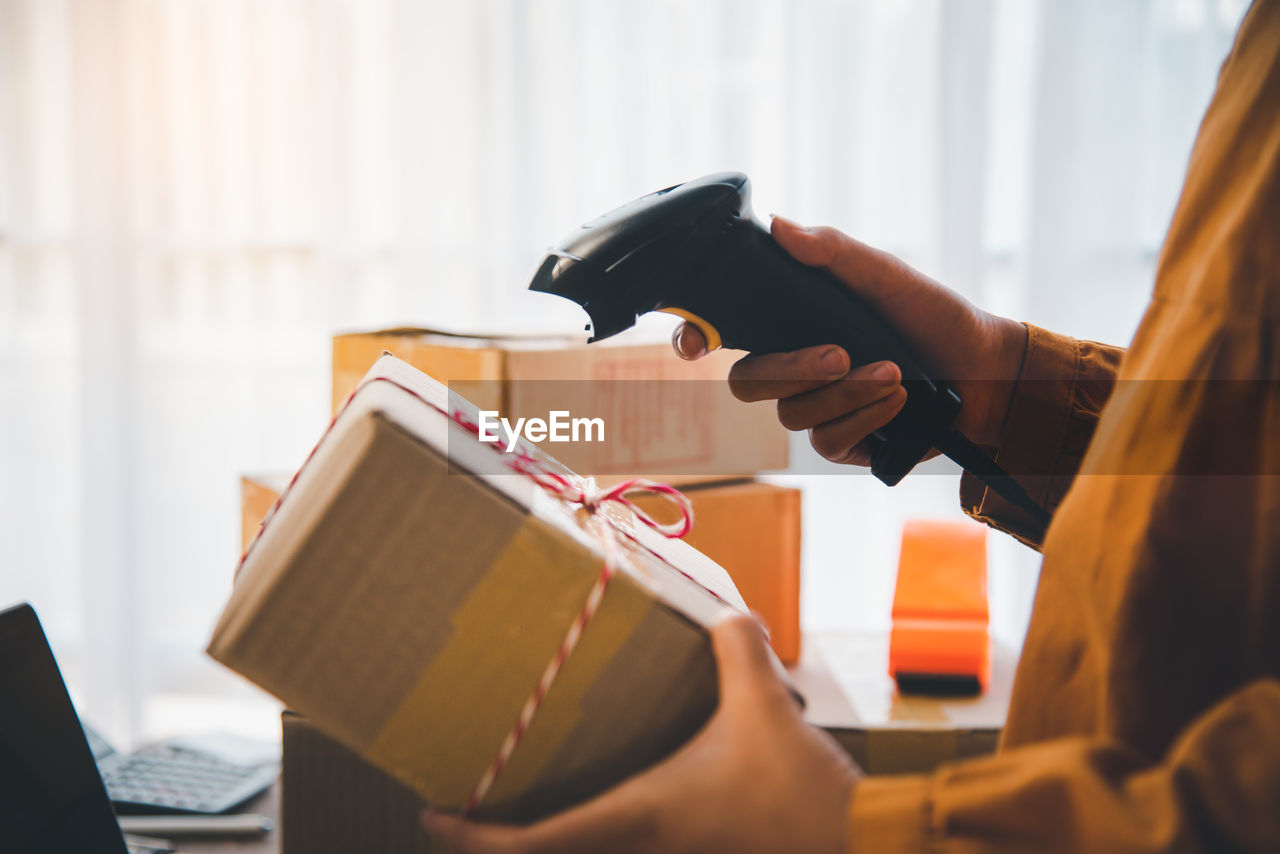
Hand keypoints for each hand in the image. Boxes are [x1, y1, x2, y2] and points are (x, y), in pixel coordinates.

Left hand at [421, 615, 859, 853]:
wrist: (857, 845)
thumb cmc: (799, 794)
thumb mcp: (764, 705)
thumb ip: (737, 648)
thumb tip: (725, 612)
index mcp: (638, 816)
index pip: (533, 847)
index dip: (472, 839)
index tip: (432, 817)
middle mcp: (640, 848)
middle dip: (498, 842)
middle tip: (467, 802)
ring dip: (548, 837)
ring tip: (524, 794)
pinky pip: (625, 848)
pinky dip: (593, 833)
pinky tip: (603, 795)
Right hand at [673, 216, 1027, 465]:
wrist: (987, 372)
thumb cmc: (935, 316)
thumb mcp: (887, 276)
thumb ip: (834, 254)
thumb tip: (780, 226)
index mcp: (792, 323)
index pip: (725, 332)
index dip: (696, 337)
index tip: (693, 345)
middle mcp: (795, 368)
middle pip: (749, 382)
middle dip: (792, 370)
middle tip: (840, 354)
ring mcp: (816, 408)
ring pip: (792, 416)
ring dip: (846, 395)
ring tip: (895, 375)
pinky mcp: (843, 443)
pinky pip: (827, 442)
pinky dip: (864, 420)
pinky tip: (899, 403)